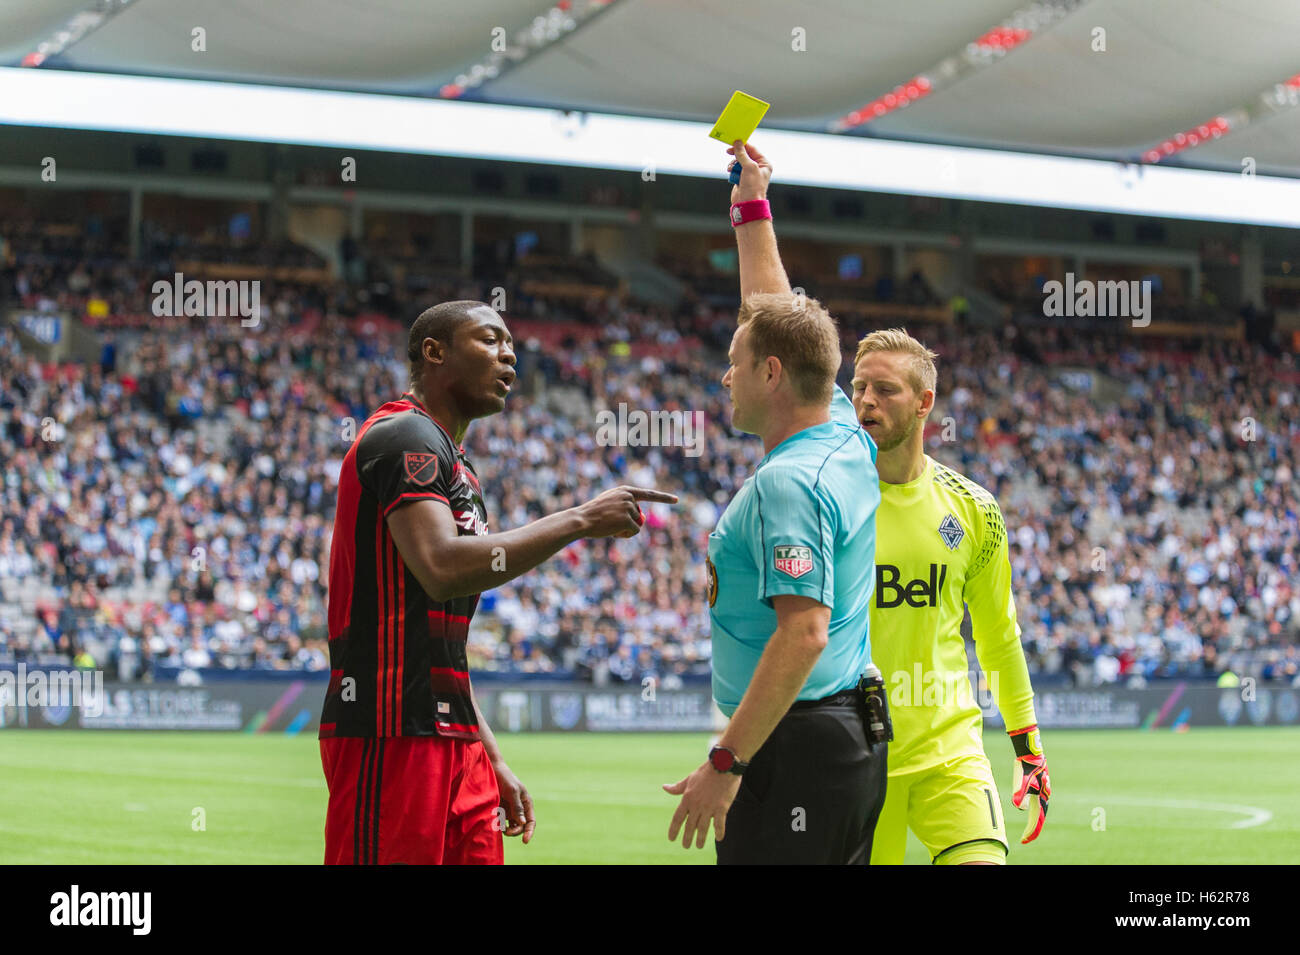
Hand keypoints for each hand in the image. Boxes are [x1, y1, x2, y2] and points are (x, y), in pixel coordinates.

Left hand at [493, 759, 535, 843]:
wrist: (491, 769)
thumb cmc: (505, 778)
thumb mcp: (513, 791)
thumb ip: (517, 807)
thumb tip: (523, 823)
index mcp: (526, 803)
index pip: (531, 822)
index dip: (529, 832)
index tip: (525, 841)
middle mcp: (519, 808)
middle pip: (521, 827)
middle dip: (515, 831)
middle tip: (506, 832)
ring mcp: (509, 809)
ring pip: (511, 826)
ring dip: (507, 829)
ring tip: (500, 826)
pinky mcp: (500, 810)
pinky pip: (501, 822)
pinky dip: (499, 825)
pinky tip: (495, 822)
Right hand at [575, 485, 677, 538]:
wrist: (582, 519)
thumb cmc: (593, 513)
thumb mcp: (609, 503)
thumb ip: (624, 505)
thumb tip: (639, 519)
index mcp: (625, 490)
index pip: (649, 494)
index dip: (663, 498)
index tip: (676, 500)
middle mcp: (629, 496)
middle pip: (639, 514)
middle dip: (630, 522)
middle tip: (612, 524)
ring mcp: (629, 508)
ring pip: (637, 524)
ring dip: (625, 530)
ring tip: (610, 527)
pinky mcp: (628, 519)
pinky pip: (634, 531)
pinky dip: (626, 535)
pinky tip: (614, 532)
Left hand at [663, 761, 742, 848]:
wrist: (723, 764)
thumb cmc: (706, 771)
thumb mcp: (689, 778)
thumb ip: (678, 787)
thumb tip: (664, 787)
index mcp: (687, 798)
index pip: (678, 818)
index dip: (674, 829)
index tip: (671, 839)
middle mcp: (697, 804)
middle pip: (690, 825)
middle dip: (687, 837)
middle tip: (686, 846)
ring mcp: (709, 807)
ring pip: (703, 827)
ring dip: (700, 838)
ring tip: (698, 846)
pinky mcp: (722, 807)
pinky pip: (719, 824)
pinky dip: (719, 832)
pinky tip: (718, 838)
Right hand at [727, 140, 772, 203]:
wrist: (747, 204)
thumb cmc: (753, 187)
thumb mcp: (749, 167)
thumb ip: (742, 154)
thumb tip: (738, 143)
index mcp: (764, 163)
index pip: (753, 149)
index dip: (743, 145)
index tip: (734, 142)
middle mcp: (758, 167)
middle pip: (745, 154)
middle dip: (737, 155)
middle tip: (728, 151)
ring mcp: (749, 174)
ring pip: (738, 162)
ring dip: (733, 164)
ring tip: (731, 169)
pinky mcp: (741, 179)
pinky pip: (735, 170)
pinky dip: (732, 171)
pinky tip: (730, 173)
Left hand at [1009, 724, 1049, 843]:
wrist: (1031, 753)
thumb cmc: (1026, 767)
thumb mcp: (1022, 780)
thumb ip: (1020, 793)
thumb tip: (1019, 807)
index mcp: (1040, 798)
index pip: (1037, 820)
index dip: (1031, 832)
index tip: (1024, 841)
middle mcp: (1043, 798)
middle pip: (1039, 818)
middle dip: (1033, 830)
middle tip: (1025, 839)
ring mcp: (1041, 793)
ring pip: (1039, 812)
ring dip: (1034, 822)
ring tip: (1028, 830)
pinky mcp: (1037, 788)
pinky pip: (1037, 804)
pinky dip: (1033, 811)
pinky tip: (1027, 809)